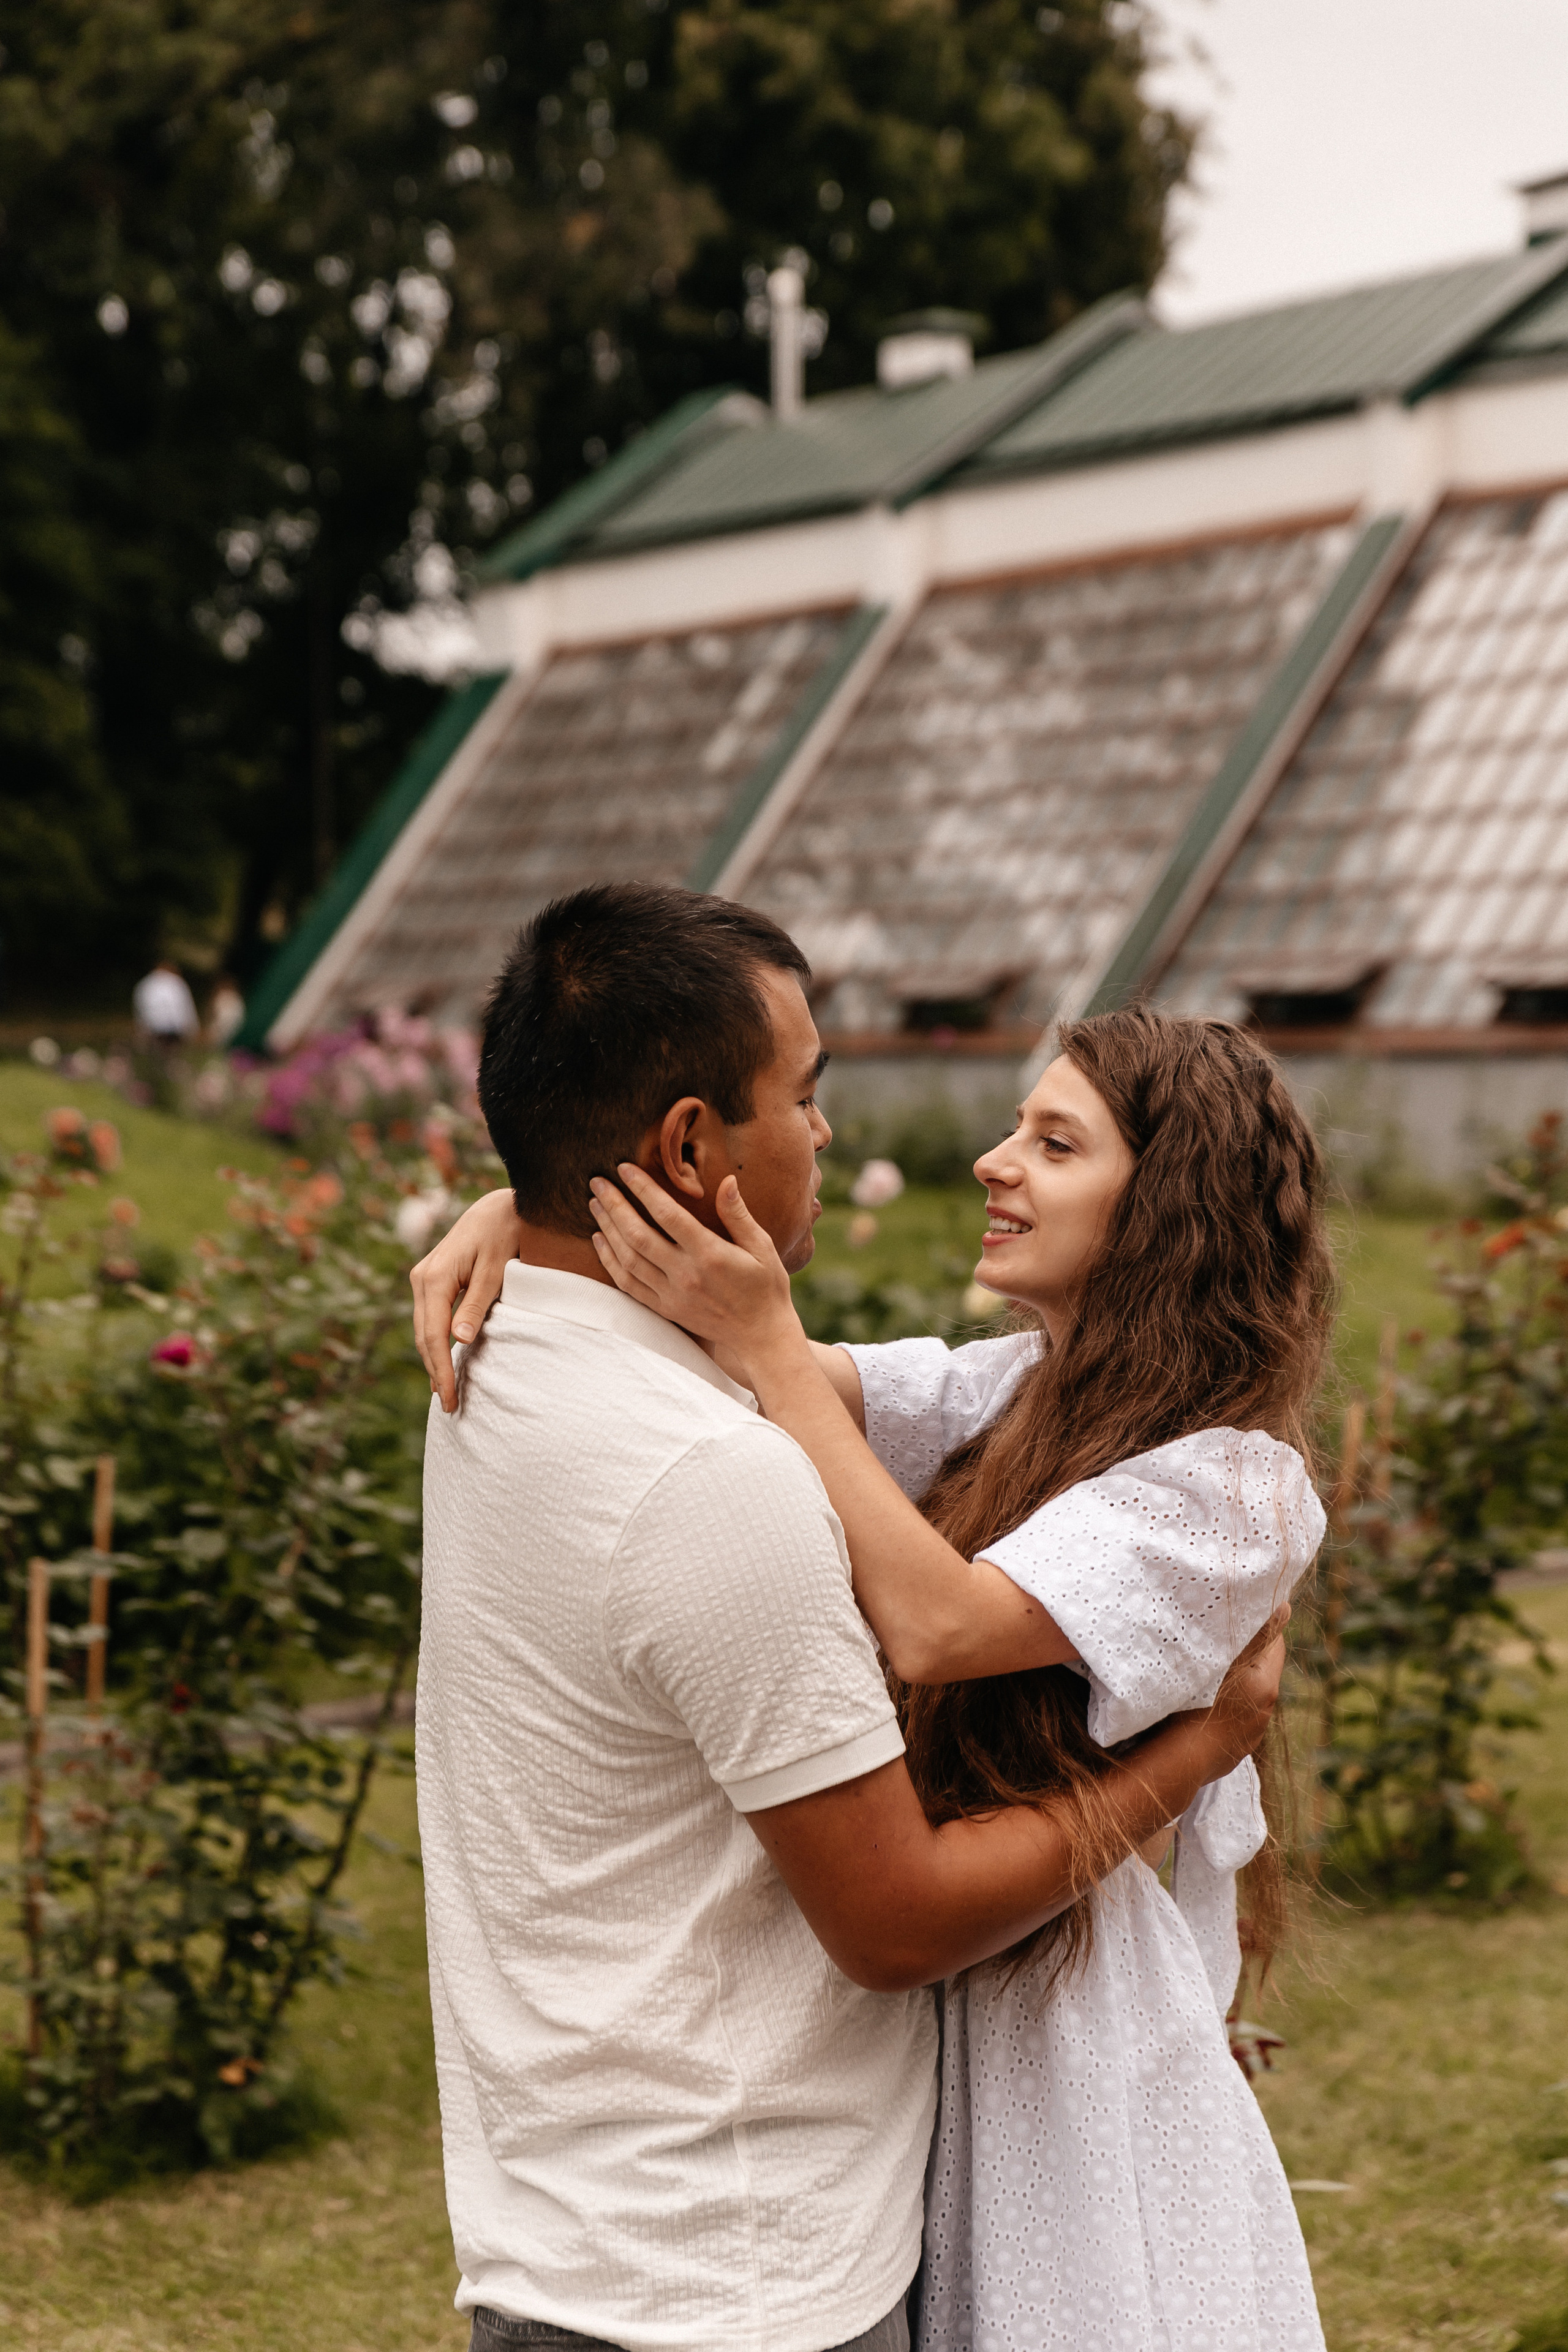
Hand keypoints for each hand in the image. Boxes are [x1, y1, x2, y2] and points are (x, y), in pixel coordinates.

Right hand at [411, 1185, 522, 1410]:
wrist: (499, 1205)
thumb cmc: (503, 1234)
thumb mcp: (495, 1270)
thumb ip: (476, 1304)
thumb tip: (460, 1340)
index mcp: (434, 1278)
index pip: (434, 1335)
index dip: (442, 1370)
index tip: (451, 1398)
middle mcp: (421, 1278)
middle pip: (424, 1336)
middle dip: (435, 1372)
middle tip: (450, 1405)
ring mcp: (424, 1277)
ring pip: (423, 1329)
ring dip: (433, 1360)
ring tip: (445, 1391)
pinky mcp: (432, 1278)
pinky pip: (429, 1317)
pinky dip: (435, 1342)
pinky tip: (443, 1361)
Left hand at [588, 1164, 799, 1376]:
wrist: (760, 1335)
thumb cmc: (765, 1287)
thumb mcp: (762, 1247)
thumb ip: (739, 1214)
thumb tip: (726, 1181)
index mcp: (710, 1254)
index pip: (667, 1215)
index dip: (643, 1189)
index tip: (625, 1168)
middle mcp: (686, 1275)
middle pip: (637, 1235)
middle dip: (614, 1205)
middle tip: (597, 1182)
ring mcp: (672, 1295)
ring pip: (627, 1259)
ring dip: (607, 1229)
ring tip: (594, 1204)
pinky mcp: (664, 1309)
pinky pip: (628, 1284)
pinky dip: (609, 1261)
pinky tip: (600, 1240)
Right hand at [1195, 1608, 1290, 1769]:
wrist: (1175, 1765)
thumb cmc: (1193, 1706)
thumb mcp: (1223, 1663)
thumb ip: (1254, 1635)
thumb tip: (1286, 1607)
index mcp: (1264, 1687)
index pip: (1274, 1644)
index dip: (1260, 1626)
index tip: (1239, 1614)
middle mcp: (1263, 1713)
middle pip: (1261, 1669)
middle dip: (1246, 1652)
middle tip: (1220, 1636)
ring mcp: (1248, 1735)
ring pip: (1247, 1694)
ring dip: (1235, 1680)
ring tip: (1209, 1668)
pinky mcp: (1232, 1750)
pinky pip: (1235, 1717)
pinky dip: (1225, 1704)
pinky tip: (1203, 1702)